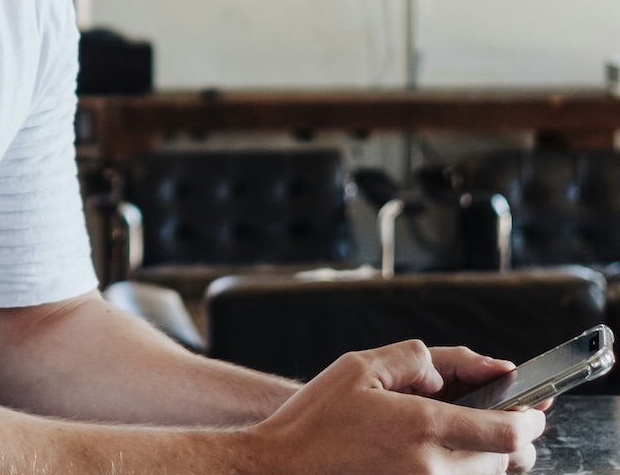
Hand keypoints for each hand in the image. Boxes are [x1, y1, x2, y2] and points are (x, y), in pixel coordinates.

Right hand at [240, 340, 545, 474]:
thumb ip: (414, 358)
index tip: (536, 409)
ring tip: (468, 434)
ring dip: (489, 458)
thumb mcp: (360, 366)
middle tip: (500, 416)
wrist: (283, 469)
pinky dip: (463, 471)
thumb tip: (455, 371)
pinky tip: (441, 455)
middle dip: (509, 436)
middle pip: (504, 459)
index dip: (530, 419)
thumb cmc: (316, 419)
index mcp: (421, 426)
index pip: (505, 431)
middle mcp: (433, 468)